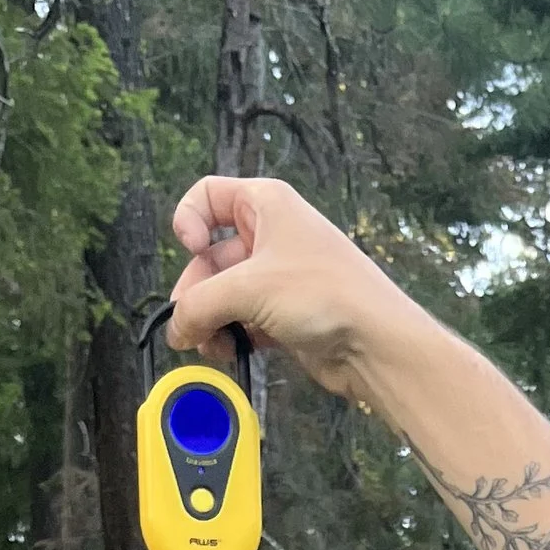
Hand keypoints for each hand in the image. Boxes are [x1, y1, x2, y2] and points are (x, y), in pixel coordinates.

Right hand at [166, 173, 428, 395]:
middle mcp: (271, 234)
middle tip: (190, 326)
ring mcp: (278, 277)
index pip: (208, 195)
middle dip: (196, 293)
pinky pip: (243, 320)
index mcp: (265, 204)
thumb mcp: (248, 289)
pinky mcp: (284, 315)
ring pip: (224, 294)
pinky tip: (230, 354)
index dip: (188, 220)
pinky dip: (232, 336)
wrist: (376, 343)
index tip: (191, 250)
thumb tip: (174, 330)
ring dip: (211, 321)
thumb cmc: (321, 294)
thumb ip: (198, 305)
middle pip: (210, 256)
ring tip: (213, 347)